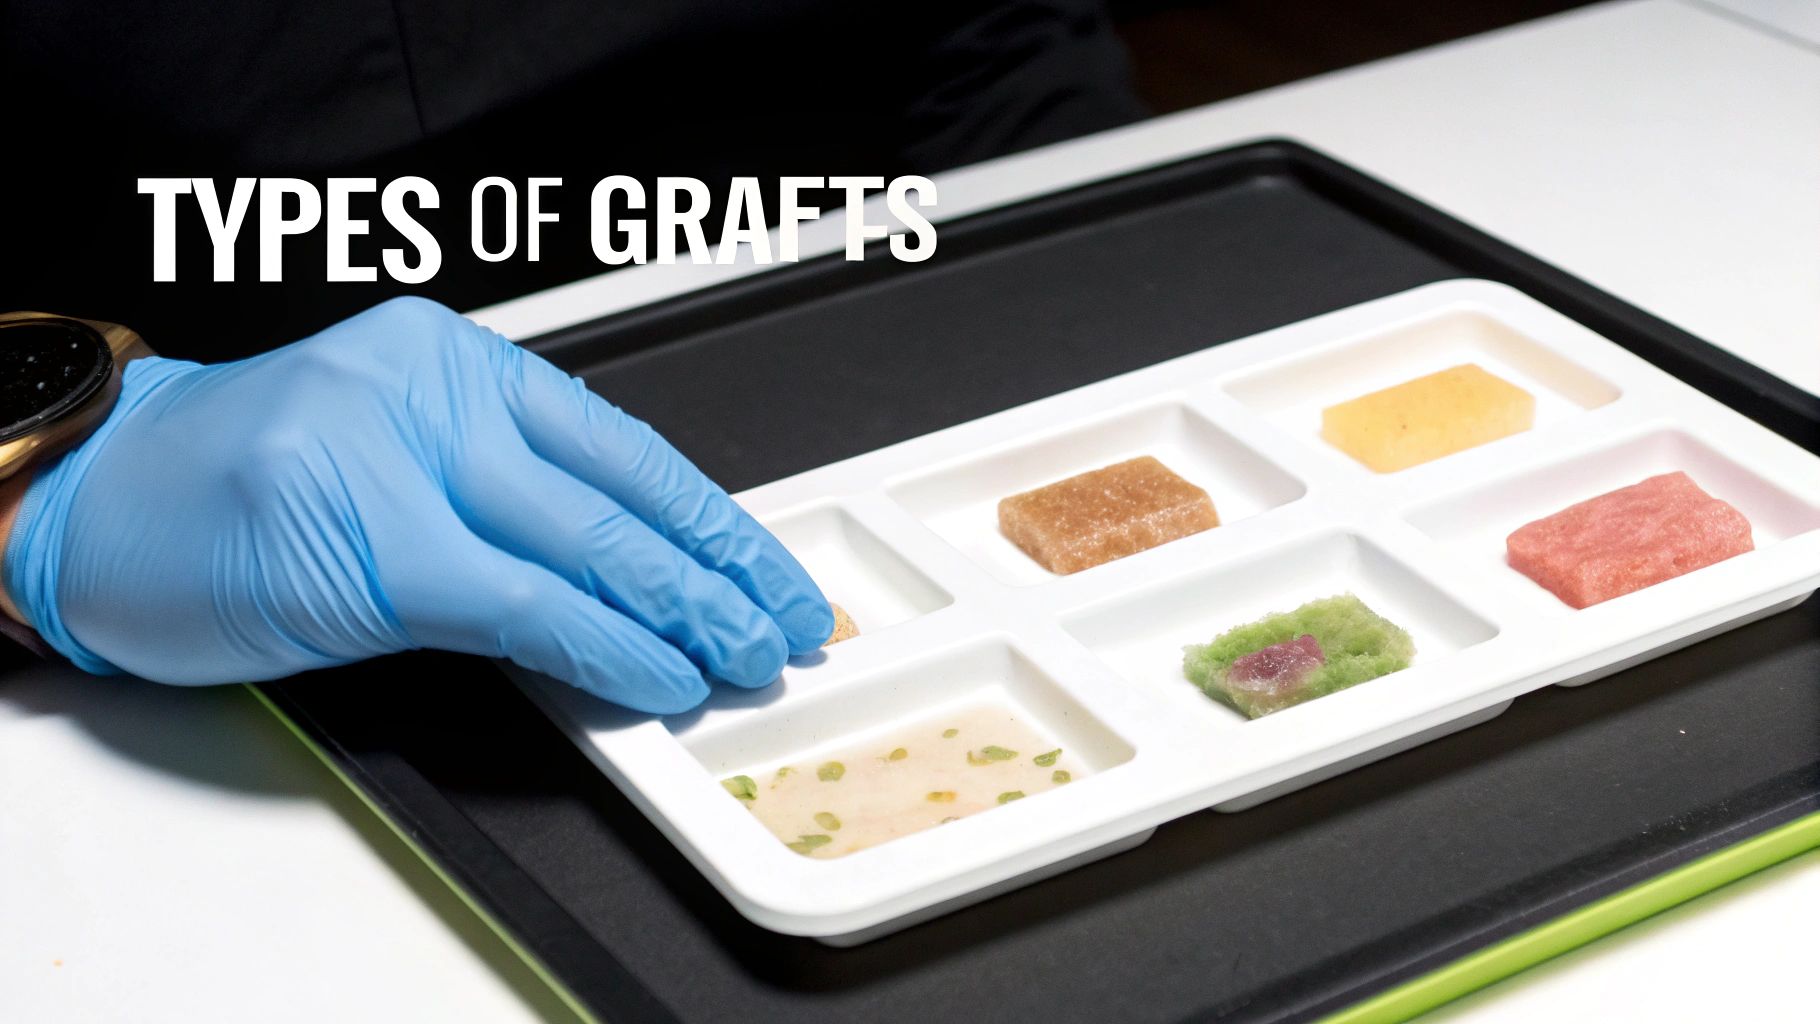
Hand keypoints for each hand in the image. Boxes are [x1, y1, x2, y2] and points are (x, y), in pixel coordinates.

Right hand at [2, 298, 832, 712]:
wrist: (97, 497)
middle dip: (720, 568)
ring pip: (589, 544)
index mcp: (458, 363)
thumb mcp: (394, 456)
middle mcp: (440, 392)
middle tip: (785, 621)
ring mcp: (403, 461)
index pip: (623, 444)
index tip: (765, 567)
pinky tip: (661, 672)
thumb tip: (626, 571)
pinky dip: (606, 646)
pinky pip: (524, 604)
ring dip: (686, 611)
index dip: (709, 518)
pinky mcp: (372, 546)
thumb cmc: (241, 481)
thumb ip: (502, 495)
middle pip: (624, 493)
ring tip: (745, 653)